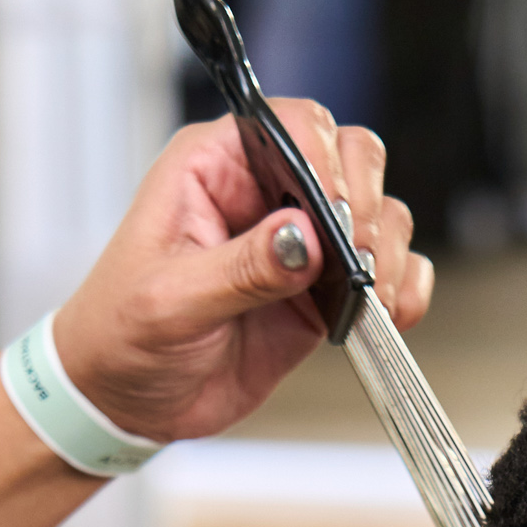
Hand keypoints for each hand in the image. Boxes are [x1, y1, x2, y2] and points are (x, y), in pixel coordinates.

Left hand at [50, 105, 433, 442]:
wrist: (131, 401)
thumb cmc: (124, 335)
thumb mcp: (171, 301)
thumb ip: (240, 268)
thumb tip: (302, 237)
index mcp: (214, 167)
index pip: (293, 125)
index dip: (326, 161)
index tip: (332, 217)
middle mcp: (264, 195)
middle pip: (353, 158)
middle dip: (369, 208)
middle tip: (354, 262)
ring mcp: (301, 245)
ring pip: (381, 215)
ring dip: (388, 255)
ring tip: (366, 298)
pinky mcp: (323, 293)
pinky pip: (389, 275)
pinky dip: (403, 293)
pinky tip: (384, 317)